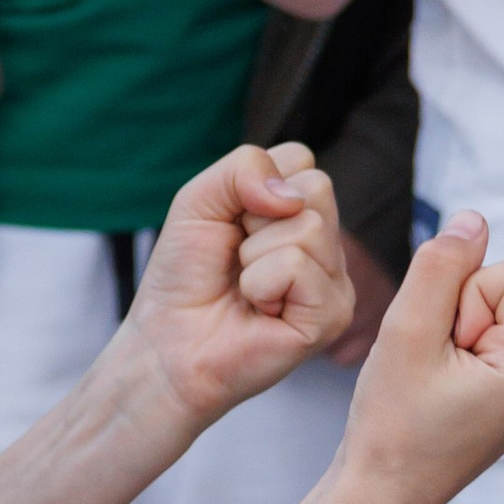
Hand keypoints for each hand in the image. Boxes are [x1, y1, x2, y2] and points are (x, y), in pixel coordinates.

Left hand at [120, 142, 352, 436]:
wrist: (167, 343)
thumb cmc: (185, 275)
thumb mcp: (200, 199)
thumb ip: (244, 167)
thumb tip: (290, 196)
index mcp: (303, 212)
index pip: (300, 160)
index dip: (249, 187)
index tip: (232, 227)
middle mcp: (328, 244)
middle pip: (315, 188)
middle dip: (254, 218)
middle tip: (237, 260)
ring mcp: (336, 281)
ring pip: (307, 227)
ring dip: (253, 256)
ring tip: (245, 289)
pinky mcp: (332, 315)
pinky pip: (298, 267)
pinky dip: (260, 284)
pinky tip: (258, 310)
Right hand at [336, 212, 503, 503]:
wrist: (383, 493)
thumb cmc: (391, 424)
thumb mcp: (406, 331)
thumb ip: (441, 266)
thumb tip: (474, 220)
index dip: (467, 294)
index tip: (441, 347)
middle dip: (462, 313)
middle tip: (432, 369)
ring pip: (500, 309)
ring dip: (459, 331)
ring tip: (434, 381)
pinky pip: (497, 333)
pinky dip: (463, 349)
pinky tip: (442, 387)